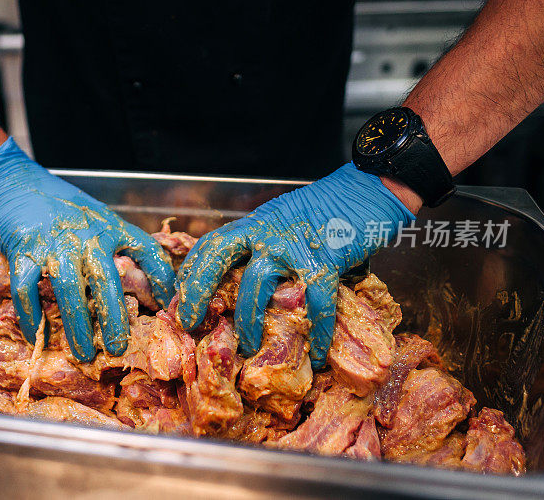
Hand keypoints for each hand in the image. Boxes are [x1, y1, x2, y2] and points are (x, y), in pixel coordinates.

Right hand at [0, 138, 175, 360]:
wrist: (12, 180)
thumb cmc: (57, 204)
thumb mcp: (94, 217)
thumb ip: (113, 244)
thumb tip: (136, 284)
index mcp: (109, 225)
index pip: (146, 249)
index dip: (162, 279)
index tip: (170, 306)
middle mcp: (86, 234)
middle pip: (106, 279)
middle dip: (114, 317)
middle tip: (119, 346)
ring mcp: (54, 242)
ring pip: (69, 289)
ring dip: (77, 325)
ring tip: (83, 353)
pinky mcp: (22, 249)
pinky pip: (27, 289)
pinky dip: (32, 315)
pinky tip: (38, 335)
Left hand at [175, 163, 414, 367]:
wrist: (366, 189)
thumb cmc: (325, 208)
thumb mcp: (281, 218)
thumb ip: (262, 242)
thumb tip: (245, 278)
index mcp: (254, 224)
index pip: (211, 245)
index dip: (190, 271)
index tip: (177, 295)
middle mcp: (266, 234)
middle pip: (219, 262)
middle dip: (199, 294)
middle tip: (189, 323)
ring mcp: (292, 248)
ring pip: (256, 288)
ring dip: (248, 321)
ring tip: (248, 347)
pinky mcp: (324, 263)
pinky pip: (315, 305)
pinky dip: (317, 333)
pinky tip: (316, 354)